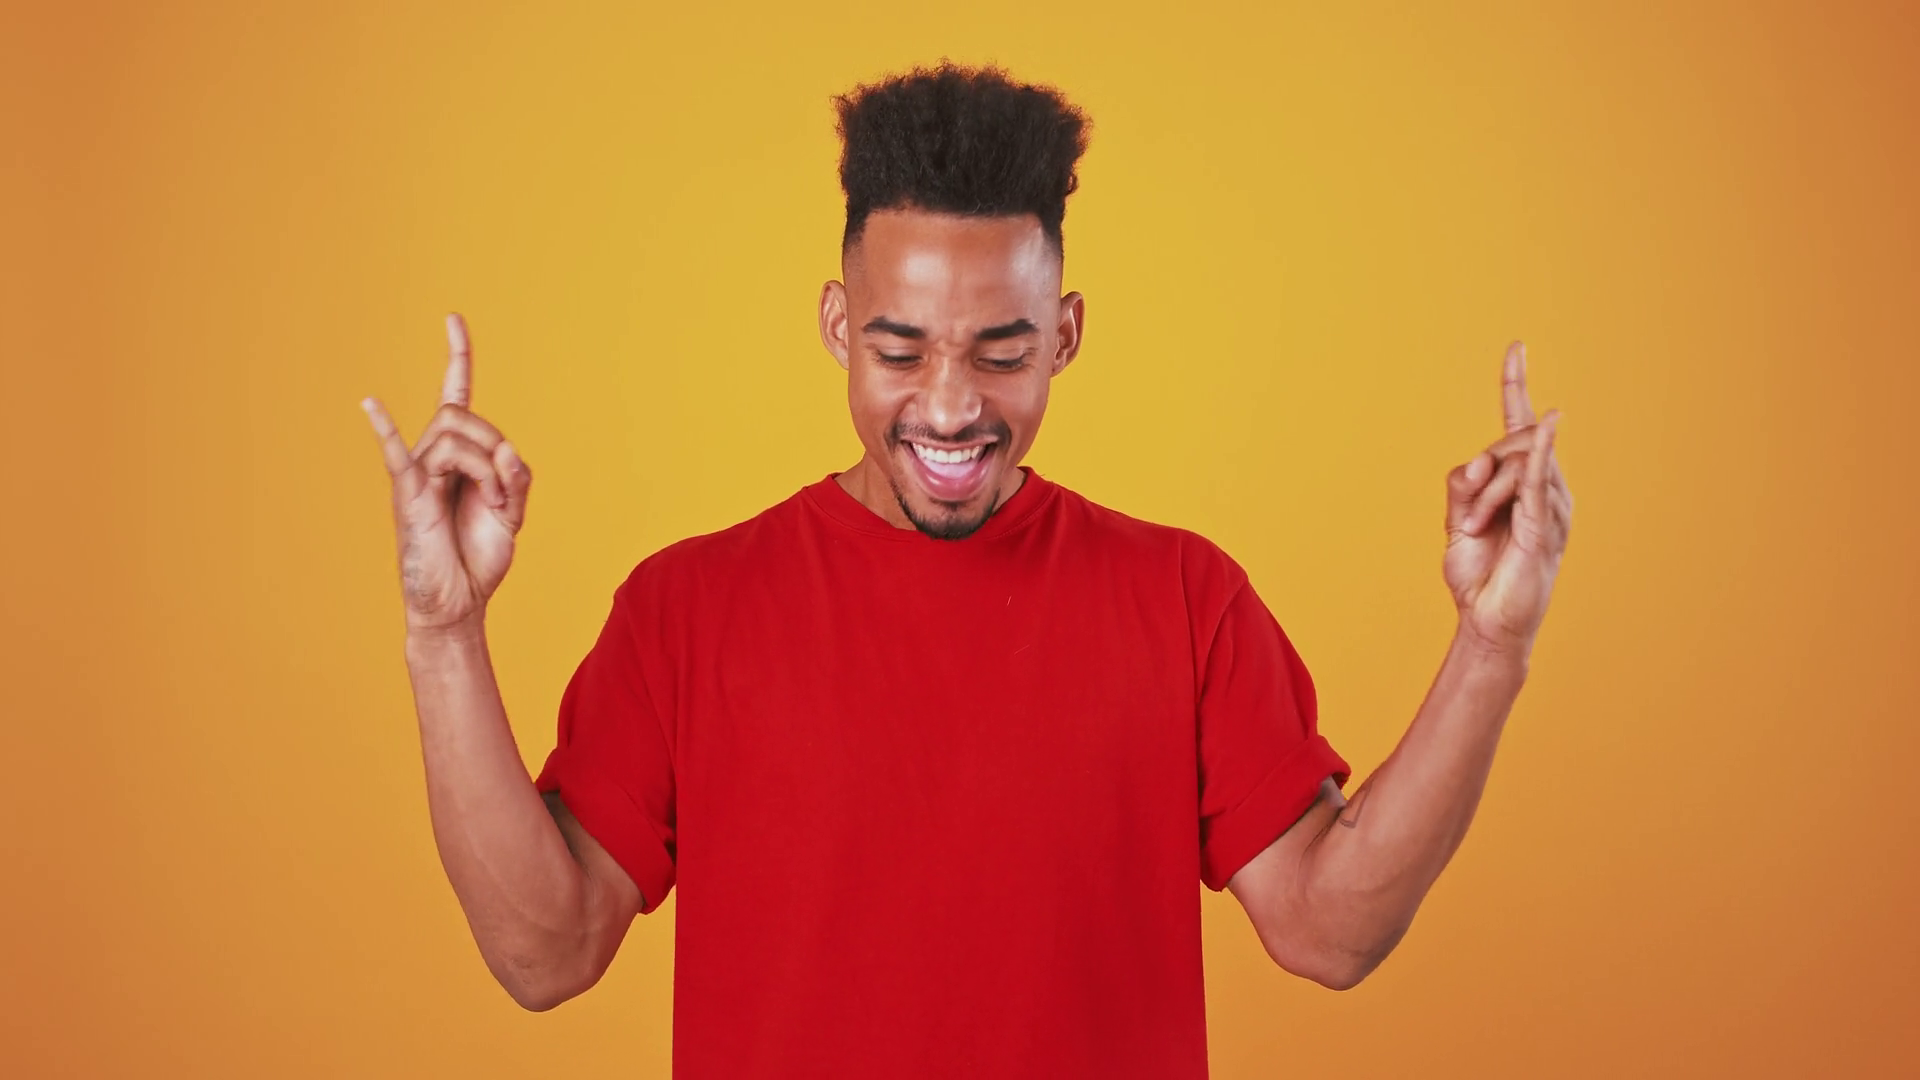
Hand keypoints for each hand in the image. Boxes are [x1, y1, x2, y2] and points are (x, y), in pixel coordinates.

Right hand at [362, 314, 531, 633]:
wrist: (458, 602)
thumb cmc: (478, 556)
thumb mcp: (513, 512)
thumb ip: (517, 476)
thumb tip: (508, 449)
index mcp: (458, 455)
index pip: (455, 395)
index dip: (457, 357)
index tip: (453, 319)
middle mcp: (433, 456)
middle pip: (465, 417)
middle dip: (496, 449)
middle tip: (505, 495)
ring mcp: (417, 475)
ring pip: (457, 438)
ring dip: (488, 471)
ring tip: (492, 506)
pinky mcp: (408, 497)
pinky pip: (398, 456)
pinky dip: (385, 429)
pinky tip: (371, 405)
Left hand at [1442, 341, 1572, 655]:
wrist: (1487, 622)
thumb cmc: (1478, 575)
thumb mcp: (1456, 521)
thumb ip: (1462, 486)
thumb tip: (1477, 463)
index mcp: (1522, 485)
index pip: (1518, 425)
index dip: (1515, 385)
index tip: (1516, 348)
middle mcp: (1544, 489)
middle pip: (1506, 448)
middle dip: (1476, 480)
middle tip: (1463, 523)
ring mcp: (1549, 507)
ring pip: (1511, 467)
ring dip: (1480, 501)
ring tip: (1472, 532)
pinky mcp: (1544, 527)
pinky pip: (1540, 481)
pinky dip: (1542, 451)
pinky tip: (1547, 424)